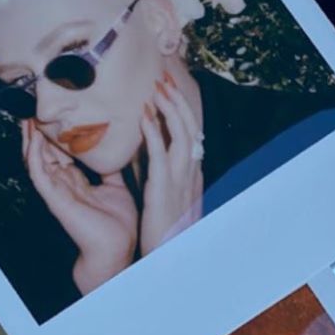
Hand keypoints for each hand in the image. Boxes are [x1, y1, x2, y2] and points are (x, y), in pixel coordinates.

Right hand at [21, 119, 137, 294]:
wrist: (117, 247)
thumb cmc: (117, 222)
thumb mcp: (116, 187)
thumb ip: (111, 170)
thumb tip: (115, 149)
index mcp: (75, 182)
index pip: (58, 154)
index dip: (54, 135)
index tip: (54, 115)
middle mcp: (62, 185)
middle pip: (43, 154)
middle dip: (37, 133)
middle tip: (34, 110)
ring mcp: (56, 192)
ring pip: (35, 162)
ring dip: (30, 140)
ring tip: (28, 118)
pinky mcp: (54, 199)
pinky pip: (38, 174)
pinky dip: (34, 156)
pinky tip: (34, 139)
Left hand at [139, 69, 204, 256]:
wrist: (172, 257)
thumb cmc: (165, 229)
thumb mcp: (165, 194)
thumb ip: (157, 172)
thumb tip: (145, 152)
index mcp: (192, 172)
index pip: (191, 132)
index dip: (182, 109)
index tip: (169, 90)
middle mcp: (191, 171)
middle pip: (190, 125)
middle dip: (177, 99)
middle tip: (163, 77)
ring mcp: (181, 177)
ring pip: (181, 132)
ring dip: (169, 106)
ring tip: (156, 87)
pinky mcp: (165, 186)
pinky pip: (160, 151)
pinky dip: (153, 129)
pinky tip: (142, 114)